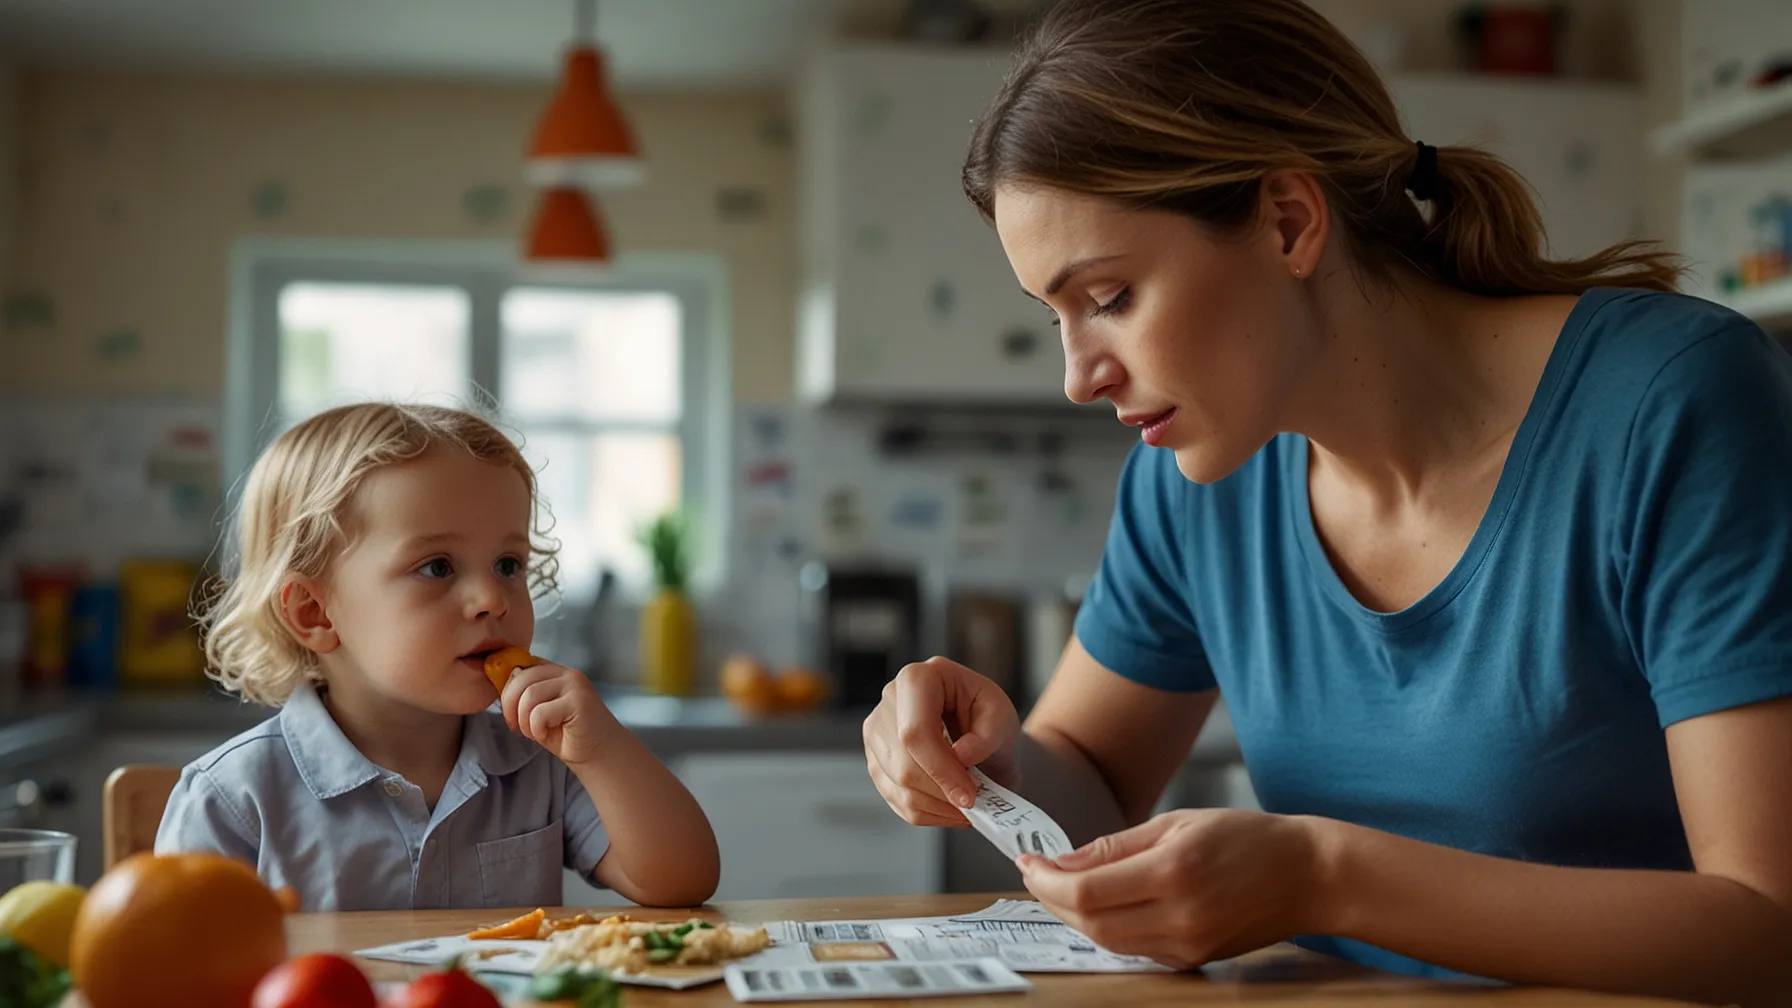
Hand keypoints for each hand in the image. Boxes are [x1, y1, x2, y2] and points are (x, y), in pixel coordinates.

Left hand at [500, 662, 620, 766]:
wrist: (598, 753)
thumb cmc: (567, 734)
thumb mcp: (537, 711)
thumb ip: (523, 694)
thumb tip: (503, 680)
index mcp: (555, 672)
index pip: (520, 666)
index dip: (508, 690)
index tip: (510, 713)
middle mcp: (566, 673)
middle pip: (521, 679)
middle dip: (510, 707)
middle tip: (516, 726)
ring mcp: (574, 685)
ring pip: (529, 696)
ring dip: (524, 721)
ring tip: (535, 732)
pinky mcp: (579, 701)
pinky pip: (540, 713)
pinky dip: (536, 729)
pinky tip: (547, 734)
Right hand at [863, 656, 1021, 826]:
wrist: (984, 736)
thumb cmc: (991, 720)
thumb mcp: (1002, 718)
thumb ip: (987, 735)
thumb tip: (960, 756)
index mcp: (919, 678)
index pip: (914, 730)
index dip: (940, 768)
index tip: (968, 794)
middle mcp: (890, 701)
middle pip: (903, 763)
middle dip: (942, 791)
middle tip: (973, 802)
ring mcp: (878, 733)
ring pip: (899, 786)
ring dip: (938, 806)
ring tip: (967, 805)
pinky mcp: (877, 762)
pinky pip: (898, 800)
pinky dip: (929, 812)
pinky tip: (951, 807)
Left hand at [1018, 809, 1329, 968]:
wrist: (1308, 876)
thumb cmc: (1247, 839)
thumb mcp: (1178, 822)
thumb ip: (1116, 845)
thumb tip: (1064, 861)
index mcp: (1173, 873)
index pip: (1086, 891)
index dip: (1046, 880)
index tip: (1028, 862)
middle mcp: (1179, 916)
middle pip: (1090, 923)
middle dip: (1052, 899)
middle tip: (1036, 874)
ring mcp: (1187, 945)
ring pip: (1107, 941)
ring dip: (1075, 916)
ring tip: (1061, 887)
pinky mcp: (1193, 959)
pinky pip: (1133, 949)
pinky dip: (1107, 927)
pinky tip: (1100, 904)